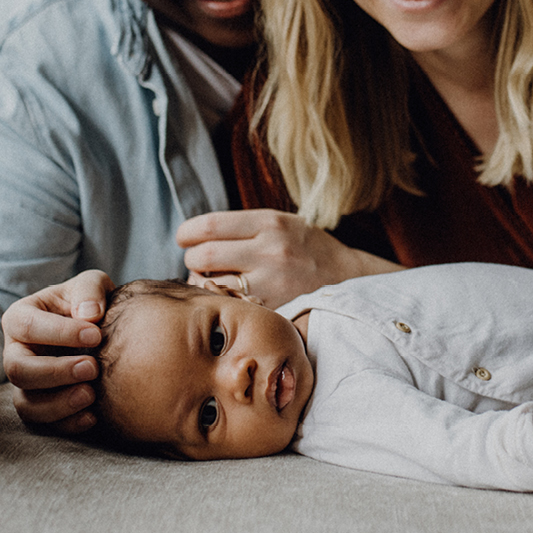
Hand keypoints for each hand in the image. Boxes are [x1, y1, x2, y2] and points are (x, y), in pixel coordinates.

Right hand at [2, 269, 113, 434]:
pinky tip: (93, 417)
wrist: (102, 330)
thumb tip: (90, 314)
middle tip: (93, 368)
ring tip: (92, 395)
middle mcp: (15, 352)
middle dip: (55, 372)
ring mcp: (25, 383)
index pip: (27, 326)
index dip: (60, 332)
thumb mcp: (92, 285)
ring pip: (25, 403)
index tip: (96, 334)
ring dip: (58, 403)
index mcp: (20, 318)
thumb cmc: (90, 302)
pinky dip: (66, 423)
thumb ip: (90, 290)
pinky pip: (43, 423)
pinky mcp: (40, 405)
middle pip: (18, 370)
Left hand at [178, 209, 399, 308]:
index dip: (188, 233)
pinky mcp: (273, 310)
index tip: (185, 238)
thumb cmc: (306, 248)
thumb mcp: (281, 223)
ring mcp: (272, 284)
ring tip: (212, 283)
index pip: (209, 225)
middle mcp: (271, 251)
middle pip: (205, 256)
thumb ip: (243, 227)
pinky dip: (220, 304)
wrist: (348, 278)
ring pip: (212, 286)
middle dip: (193, 260)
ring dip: (202, 285)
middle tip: (198, 263)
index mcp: (271, 223)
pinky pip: (229, 308)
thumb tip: (195, 238)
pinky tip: (228, 300)